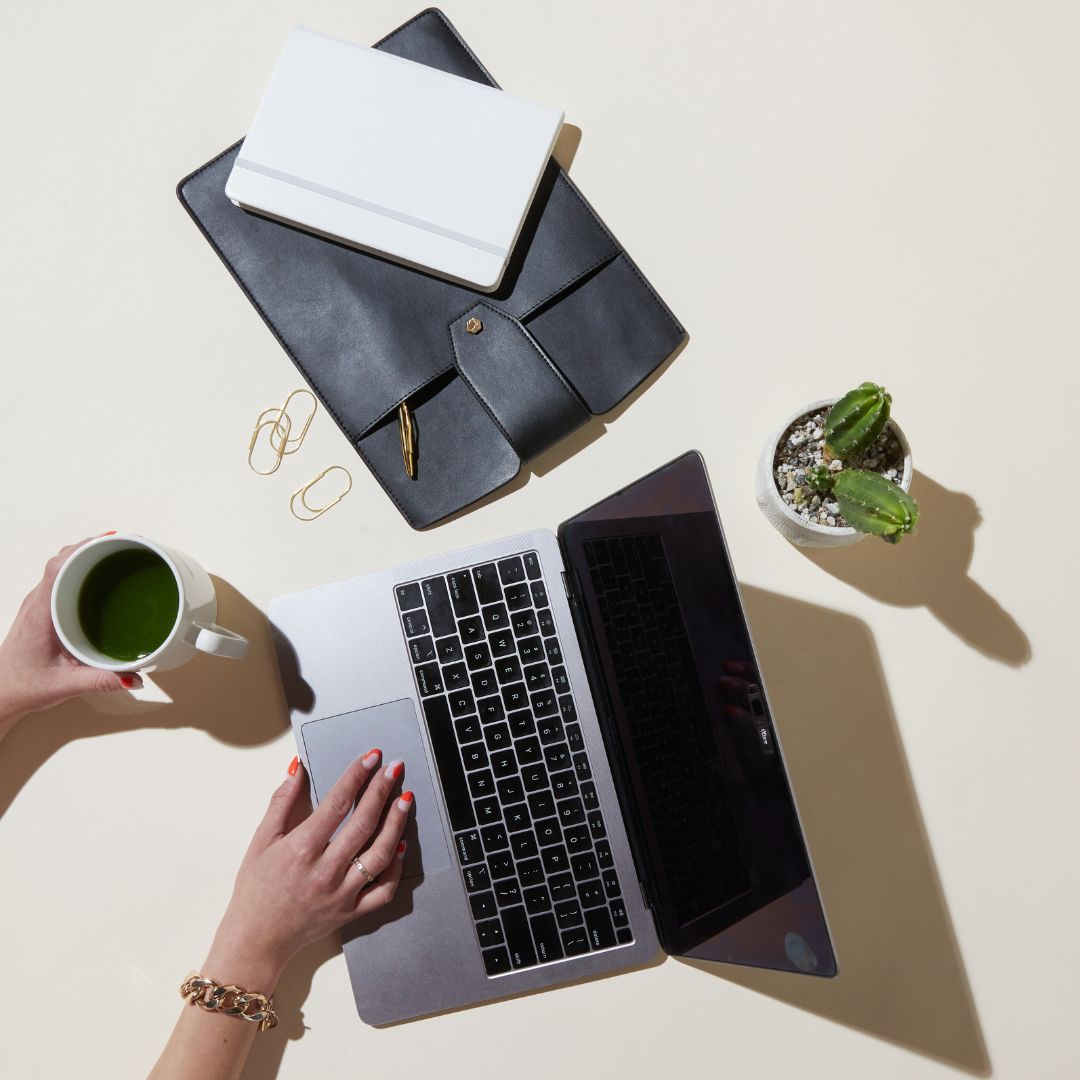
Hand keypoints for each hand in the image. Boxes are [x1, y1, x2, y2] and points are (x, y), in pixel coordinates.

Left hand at [0, 537, 142, 728]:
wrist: (0, 692)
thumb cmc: (23, 685)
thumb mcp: (65, 685)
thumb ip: (101, 681)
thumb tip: (136, 677)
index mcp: (41, 613)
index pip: (57, 567)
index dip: (84, 548)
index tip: (111, 540)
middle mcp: (38, 602)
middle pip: (63, 559)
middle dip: (94, 546)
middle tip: (127, 543)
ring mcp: (39, 603)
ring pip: (62, 566)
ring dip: (88, 555)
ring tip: (120, 553)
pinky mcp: (44, 608)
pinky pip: (62, 578)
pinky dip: (82, 568)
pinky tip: (102, 574)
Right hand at [204, 750, 412, 988]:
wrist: (256, 939)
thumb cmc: (255, 888)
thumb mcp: (261, 840)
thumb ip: (282, 802)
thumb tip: (298, 768)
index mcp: (301, 850)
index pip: (337, 804)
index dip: (357, 776)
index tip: (372, 757)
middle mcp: (325, 871)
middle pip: (364, 824)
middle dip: (383, 791)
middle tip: (395, 768)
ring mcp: (342, 894)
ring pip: (380, 854)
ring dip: (397, 823)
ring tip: (405, 799)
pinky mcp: (351, 912)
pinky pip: (383, 890)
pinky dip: (396, 868)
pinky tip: (401, 845)